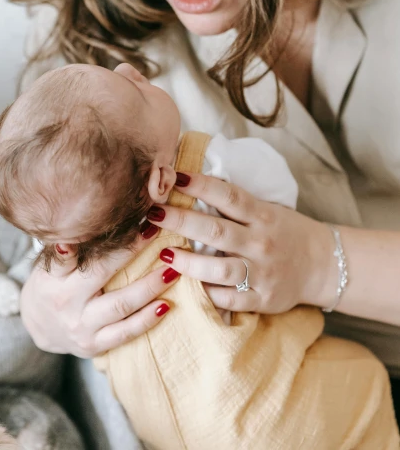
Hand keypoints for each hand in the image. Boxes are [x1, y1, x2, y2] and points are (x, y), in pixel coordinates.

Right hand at [20, 235, 177, 356]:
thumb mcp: (51, 264)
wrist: (41, 328)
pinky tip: (165, 305)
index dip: (88, 237)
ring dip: (149, 286)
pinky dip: (147, 319)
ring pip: (120, 305)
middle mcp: (65, 301)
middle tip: (156, 231)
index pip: (68, 254)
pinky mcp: (94, 344)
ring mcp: (80, 326)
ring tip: (171, 270)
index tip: (111, 220)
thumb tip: (104, 216)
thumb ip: (73, 246)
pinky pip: (125, 332)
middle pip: (101, 273)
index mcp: (51, 276)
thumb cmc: (52, 285)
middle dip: (131, 251)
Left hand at [146, 173, 335, 313]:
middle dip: (180, 221)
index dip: (200, 185)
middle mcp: (262, 243)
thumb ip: (234, 203)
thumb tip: (188, 183)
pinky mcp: (262, 299)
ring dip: (188, 261)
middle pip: (215, 231)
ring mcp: (262, 273)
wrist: (323, 265)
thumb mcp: (266, 209)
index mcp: (263, 215)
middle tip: (153, 213)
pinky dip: (206, 292)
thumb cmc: (285, 231)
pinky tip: (186, 284)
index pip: (228, 196)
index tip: (174, 177)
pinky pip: (228, 299)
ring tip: (164, 254)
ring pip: (219, 269)